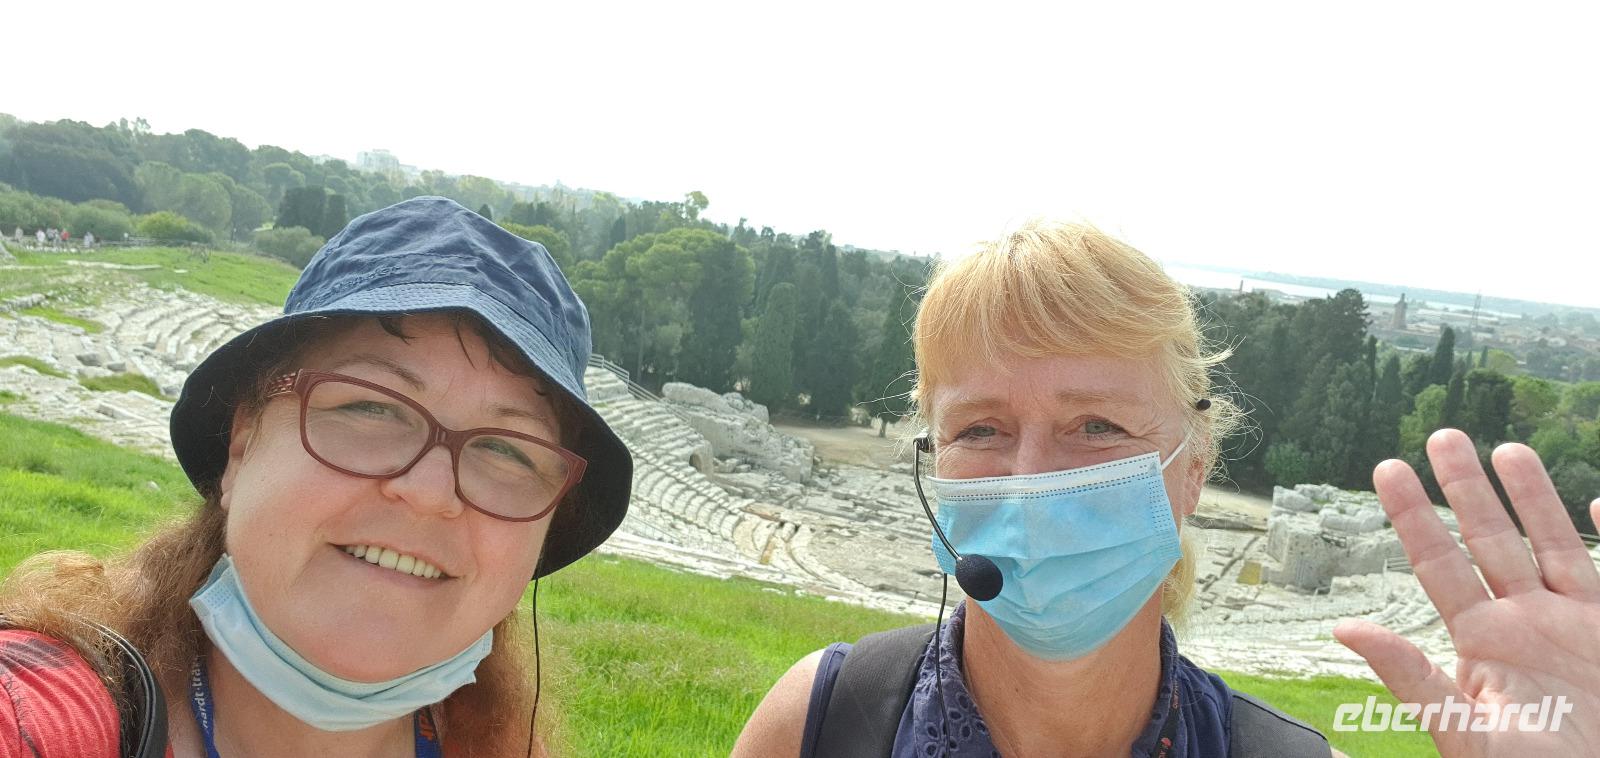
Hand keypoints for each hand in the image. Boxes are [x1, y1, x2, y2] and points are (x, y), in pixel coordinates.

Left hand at [1334, 429, 1599, 756]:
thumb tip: (1343, 630)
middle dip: (1465, 488)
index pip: (1438, 562)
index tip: (1387, 468)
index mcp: (1481, 641)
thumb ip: (1410, 679)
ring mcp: (1573, 622)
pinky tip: (1597, 497)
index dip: (1413, 515)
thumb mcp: (1465, 731)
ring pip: (1548, 542)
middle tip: (1441, 434)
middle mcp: (1523, 622)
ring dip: (1529, 496)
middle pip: (1489, 538)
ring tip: (1505, 448)